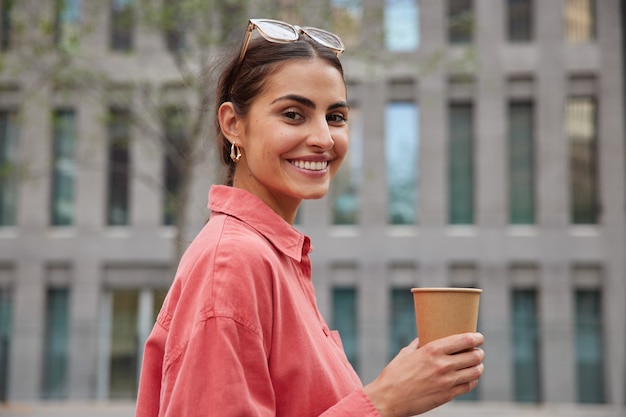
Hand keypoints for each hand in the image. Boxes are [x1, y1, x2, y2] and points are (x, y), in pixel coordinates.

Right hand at [363, 332, 484, 416]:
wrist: (388, 398)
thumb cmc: (394, 374)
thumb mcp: (405, 353)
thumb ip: (418, 344)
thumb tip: (424, 337)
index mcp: (432, 350)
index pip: (464, 340)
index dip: (476, 338)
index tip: (479, 337)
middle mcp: (443, 364)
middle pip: (474, 355)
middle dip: (479, 352)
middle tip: (478, 351)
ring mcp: (447, 381)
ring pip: (475, 371)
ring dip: (479, 366)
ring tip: (477, 364)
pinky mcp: (448, 395)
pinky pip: (468, 386)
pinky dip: (472, 380)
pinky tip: (470, 377)